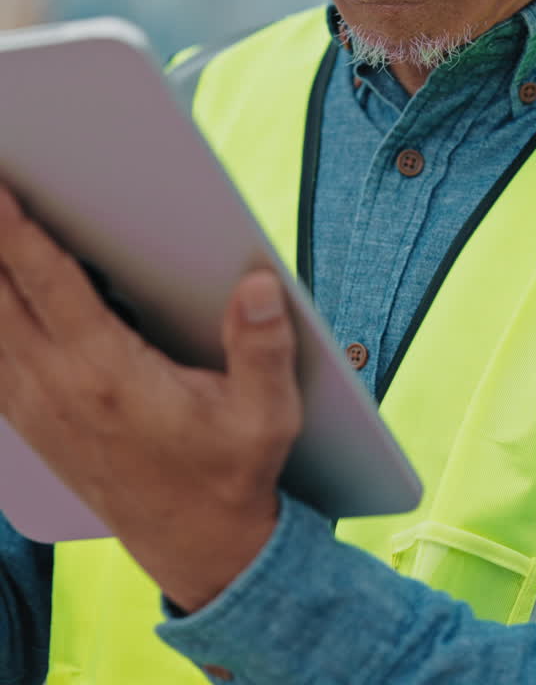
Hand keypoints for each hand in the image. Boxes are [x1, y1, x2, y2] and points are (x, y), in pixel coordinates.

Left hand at [0, 186, 301, 611]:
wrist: (200, 549)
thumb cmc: (231, 474)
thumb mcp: (266, 415)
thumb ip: (264, 348)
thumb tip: (259, 286)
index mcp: (108, 376)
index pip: (48, 285)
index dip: (16, 231)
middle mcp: (58, 389)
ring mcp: (37, 410)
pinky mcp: (33, 424)